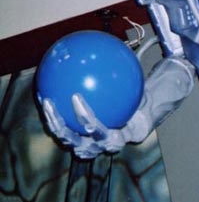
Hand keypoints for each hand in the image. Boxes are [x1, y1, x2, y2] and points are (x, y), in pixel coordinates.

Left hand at [41, 55, 194, 158]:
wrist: (144, 118)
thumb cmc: (145, 101)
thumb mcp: (147, 93)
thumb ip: (143, 81)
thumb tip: (149, 57)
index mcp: (124, 137)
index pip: (105, 134)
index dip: (90, 122)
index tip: (78, 99)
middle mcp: (106, 145)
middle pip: (82, 144)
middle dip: (65, 130)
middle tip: (54, 108)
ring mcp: (93, 144)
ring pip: (72, 140)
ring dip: (57, 125)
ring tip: (46, 103)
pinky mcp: (84, 138)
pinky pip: (69, 127)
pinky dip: (58, 113)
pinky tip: (48, 92)